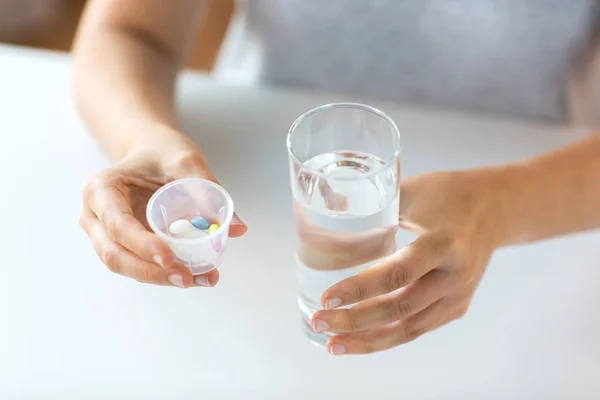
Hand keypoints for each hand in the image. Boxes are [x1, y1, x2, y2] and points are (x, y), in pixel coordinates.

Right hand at [79, 144, 246, 287]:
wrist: (150, 151)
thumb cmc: (162, 151)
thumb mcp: (185, 160)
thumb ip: (208, 191)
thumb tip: (238, 229)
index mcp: (101, 189)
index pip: (117, 224)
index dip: (142, 245)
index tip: (170, 258)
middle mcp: (94, 215)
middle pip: (115, 255)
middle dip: (152, 271)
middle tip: (187, 278)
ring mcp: (104, 234)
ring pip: (126, 266)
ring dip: (161, 278)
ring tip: (202, 279)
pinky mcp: (122, 245)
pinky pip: (140, 265)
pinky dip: (165, 273)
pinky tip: (196, 275)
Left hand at [311, 169, 501, 354]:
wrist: (496, 209)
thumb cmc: (451, 194)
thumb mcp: (414, 190)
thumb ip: (375, 202)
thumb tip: (329, 207)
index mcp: (444, 244)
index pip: (398, 273)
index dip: (360, 289)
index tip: (327, 298)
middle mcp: (454, 277)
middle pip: (400, 308)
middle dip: (355, 320)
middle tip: (319, 321)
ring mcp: (458, 297)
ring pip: (409, 329)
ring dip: (367, 339)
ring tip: (333, 344)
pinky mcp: (456, 308)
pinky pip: (417, 328)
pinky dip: (387, 337)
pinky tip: (359, 339)